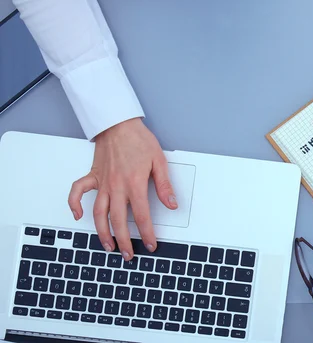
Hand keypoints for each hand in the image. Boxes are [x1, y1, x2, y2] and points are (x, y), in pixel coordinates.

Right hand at [68, 118, 177, 259]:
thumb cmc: (139, 140)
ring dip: (102, 232)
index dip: (146, 233)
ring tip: (108, 246)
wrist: (119, 123)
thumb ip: (164, 186)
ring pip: (98, 214)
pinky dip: (74, 205)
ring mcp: (102, 183)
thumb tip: (172, 204)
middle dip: (124, 241)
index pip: (142, 216)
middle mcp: (116, 186)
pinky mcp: (92, 176)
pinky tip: (77, 216)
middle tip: (129, 254)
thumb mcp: (159, 161)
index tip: (150, 244)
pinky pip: (78, 192)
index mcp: (134, 184)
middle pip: (118, 221)